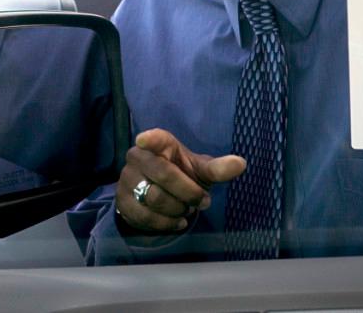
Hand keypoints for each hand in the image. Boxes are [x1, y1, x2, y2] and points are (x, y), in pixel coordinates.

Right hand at [115, 128, 245, 233]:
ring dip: (178, 209)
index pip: (155, 139)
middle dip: (189, 192)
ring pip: (155, 198)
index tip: (144, 140)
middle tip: (203, 202)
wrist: (156, 195)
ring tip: (186, 210)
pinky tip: (176, 221)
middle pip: (164, 175)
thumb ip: (217, 169)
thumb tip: (241, 163)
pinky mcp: (121, 201)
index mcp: (159, 145)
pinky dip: (166, 223)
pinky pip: (146, 216)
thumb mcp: (200, 171)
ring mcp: (127, 179)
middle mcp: (138, 157)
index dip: (151, 139)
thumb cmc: (182, 176)